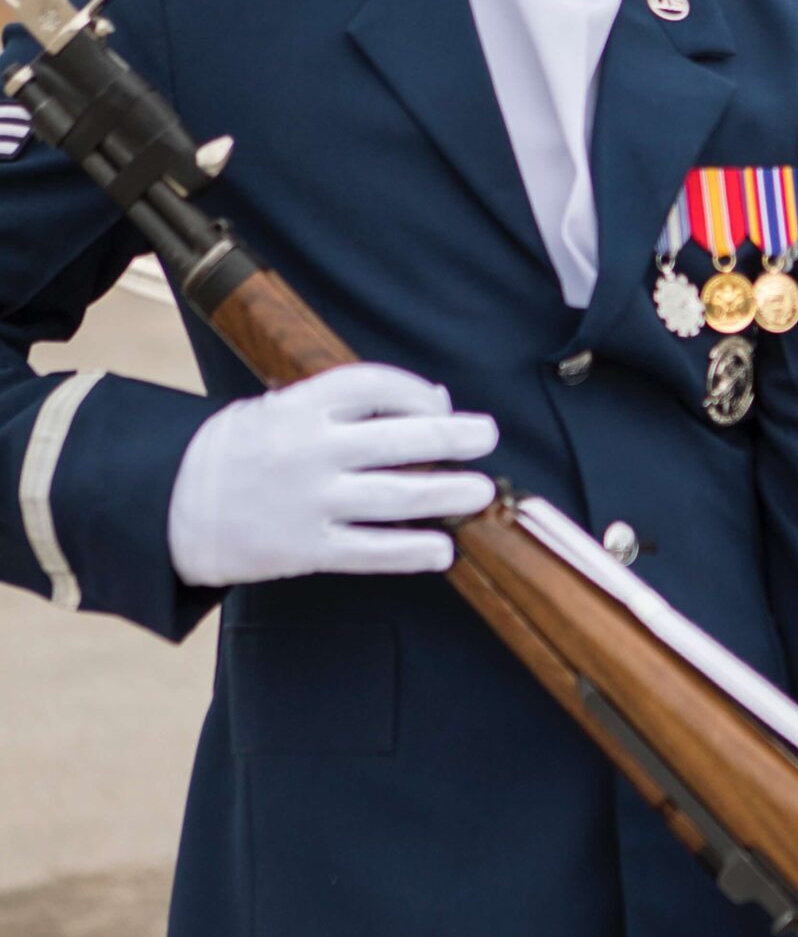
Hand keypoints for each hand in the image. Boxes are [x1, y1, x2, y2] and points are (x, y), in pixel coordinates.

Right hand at [167, 362, 498, 588]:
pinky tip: (443, 550)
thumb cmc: (245, 448)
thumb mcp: (284, 406)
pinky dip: (411, 550)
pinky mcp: (303, 549)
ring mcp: (308, 502)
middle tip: (486, 436)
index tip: (441, 403)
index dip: (417, 392)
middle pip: (397, 439)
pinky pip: (370, 551)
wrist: (171, 503)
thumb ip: (349, 404)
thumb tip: (434, 404)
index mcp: (300, 405)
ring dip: (446, 494)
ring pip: (393, 496)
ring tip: (480, 493)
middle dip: (451, 436)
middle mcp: (308, 451)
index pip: (375, 385)